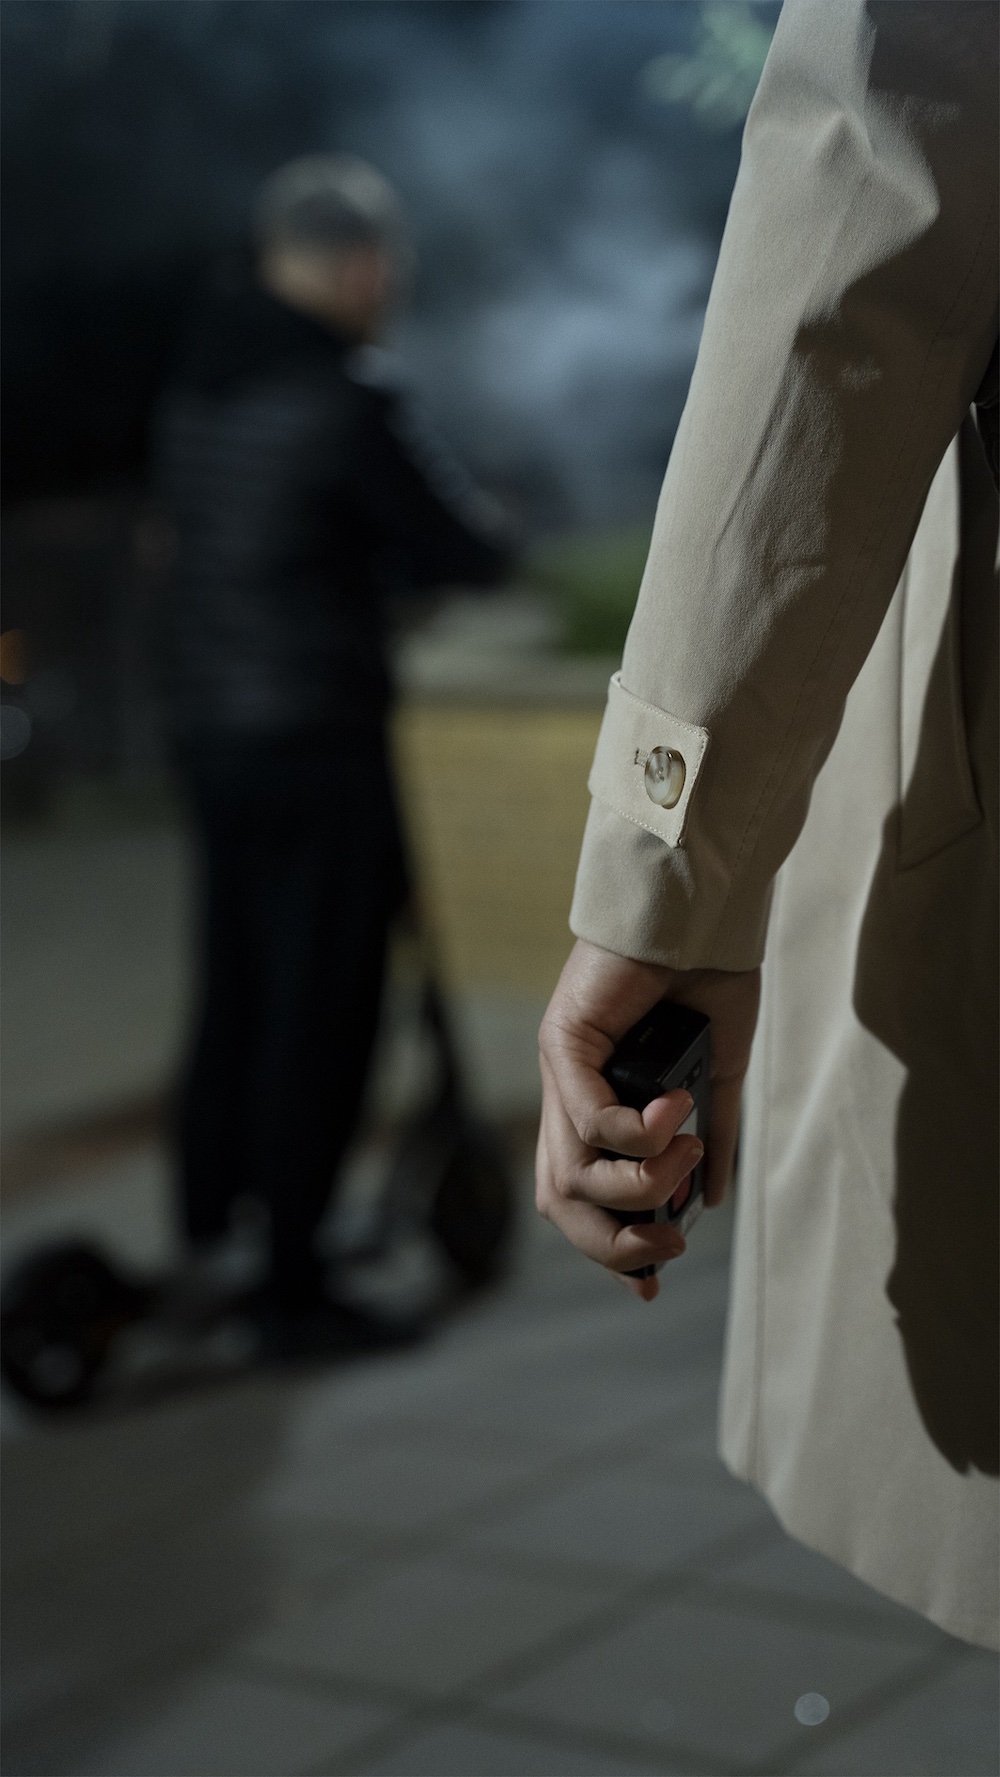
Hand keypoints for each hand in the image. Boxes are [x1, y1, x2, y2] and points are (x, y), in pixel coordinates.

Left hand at [536, 938, 759, 1300]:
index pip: (580, 1198)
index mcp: (596, 1107)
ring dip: (637, 1184)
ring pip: (572, 1170)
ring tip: (683, 1153)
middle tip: (668, 1243)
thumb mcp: (714, 1076)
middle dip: (613, 1242)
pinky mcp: (563, 1040)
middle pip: (560, 1200)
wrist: (703, 918)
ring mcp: (560, 1069)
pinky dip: (634, 1133)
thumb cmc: (707, 984)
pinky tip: (675, 1113)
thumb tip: (711, 1198)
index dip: (607, 1248)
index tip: (649, 1284)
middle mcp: (568, 1094)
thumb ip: (709, 1137)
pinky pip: (586, 1117)